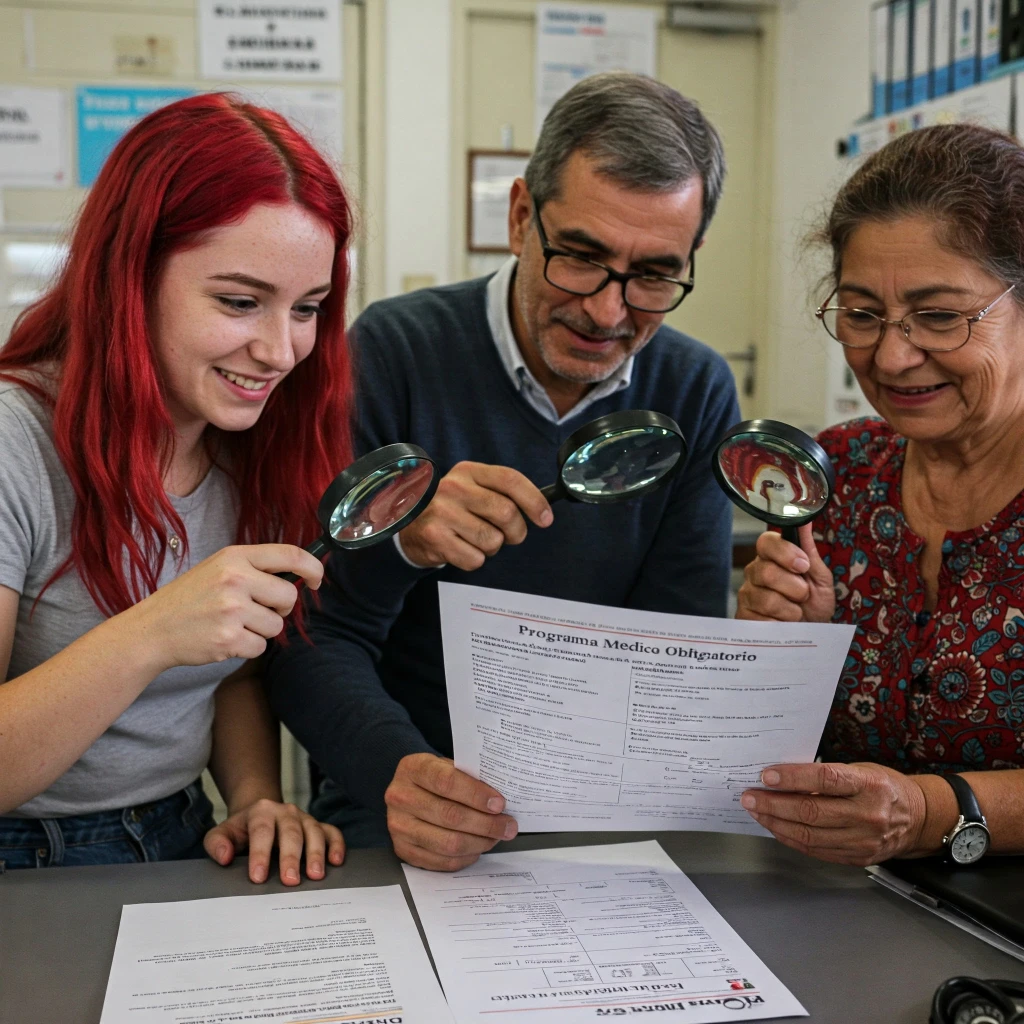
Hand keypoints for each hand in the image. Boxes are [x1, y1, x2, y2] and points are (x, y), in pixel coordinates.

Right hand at [129, 545, 323, 668]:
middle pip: (288, 597)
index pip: (290, 555)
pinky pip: (260, 646)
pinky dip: (247, 647)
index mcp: (235, 557)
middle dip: (280, 608)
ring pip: (276, 625)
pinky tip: (224, 638)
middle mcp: (235, 579)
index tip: (316, 580)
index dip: (313, 567)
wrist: (153, 629)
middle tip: (257, 610)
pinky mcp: (228, 639)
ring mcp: (232, 610)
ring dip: (261, 630)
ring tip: (233, 624)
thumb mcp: (218, 568)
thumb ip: (255, 568)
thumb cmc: (191, 598)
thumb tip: (300, 575)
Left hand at [204, 798, 344, 883]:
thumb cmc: (241, 831)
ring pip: (314, 831)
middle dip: (291, 857)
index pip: (261, 831)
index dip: (260, 853)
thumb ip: (217, 843)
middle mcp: (285, 812)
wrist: (260, 814)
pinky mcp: (319, 826)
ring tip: (315, 876)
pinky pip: (332, 832)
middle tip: (290, 881)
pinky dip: (337, 845)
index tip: (258, 877)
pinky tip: (336, 861)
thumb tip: (225, 857)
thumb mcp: (222, 833)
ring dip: (316, 853)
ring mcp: (305, 818)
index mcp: (261, 811)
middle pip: (291, 832)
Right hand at [384, 753, 517, 870]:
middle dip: (486, 823)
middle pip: (450, 815)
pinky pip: (442, 861)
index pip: (446, 782)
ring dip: (480, 842)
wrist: (405, 793)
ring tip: (497, 837)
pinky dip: (467, 857)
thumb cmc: (434, 778)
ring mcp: (399, 827)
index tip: (499, 803)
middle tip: (509, 825)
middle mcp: (400, 797)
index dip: (476, 794)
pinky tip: (479, 847)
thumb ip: (468, 777)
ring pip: (448, 843)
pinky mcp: (403, 851)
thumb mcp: (446, 766)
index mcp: (412, 769)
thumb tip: (499, 800)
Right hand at [398, 462, 552, 569]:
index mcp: (468, 471)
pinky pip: (475, 559)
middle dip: (516, 531)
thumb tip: (541, 511)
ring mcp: (442, 512)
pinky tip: (461, 549)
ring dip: (492, 547)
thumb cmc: (450, 508)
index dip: (534, 501)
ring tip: (476, 540)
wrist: (407, 524)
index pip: (510, 480)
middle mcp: (454, 487)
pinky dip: (474, 560)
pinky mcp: (434, 537)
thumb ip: (501, 493)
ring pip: (493, 540)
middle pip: (507, 513)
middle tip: (511, 536)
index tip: (545, 518)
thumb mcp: (471, 488)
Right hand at [737, 523, 834, 622]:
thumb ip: (809, 550)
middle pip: (766, 572)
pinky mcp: (743, 617)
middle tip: (803, 596)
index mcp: (772, 558)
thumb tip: (805, 520)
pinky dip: (780, 625)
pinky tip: (783, 624)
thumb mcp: (820, 578)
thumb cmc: (814, 604)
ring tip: (795, 612)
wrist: (811, 634)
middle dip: (794, 587)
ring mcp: (747, 595)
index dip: (785, 553)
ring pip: (766, 599)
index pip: (766, 542)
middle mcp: (754, 573)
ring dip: (790, 610)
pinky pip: (760, 620)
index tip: (803, 566)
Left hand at [740, 761, 927, 865]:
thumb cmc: (884, 787)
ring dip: (776, 823)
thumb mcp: (861, 770)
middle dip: (773, 804)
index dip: (792, 777)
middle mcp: (868, 814)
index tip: (766, 776)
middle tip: (749, 796)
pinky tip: (776, 827)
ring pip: (809, 835)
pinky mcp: (856, 857)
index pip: (825, 779)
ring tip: (756, 811)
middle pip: (811, 811)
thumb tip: (784, 777)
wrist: (918, 820)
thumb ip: (827, 775)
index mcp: (869, 785)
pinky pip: (815, 850)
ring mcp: (862, 840)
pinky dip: (791, 838)